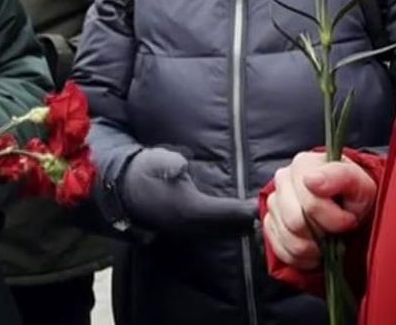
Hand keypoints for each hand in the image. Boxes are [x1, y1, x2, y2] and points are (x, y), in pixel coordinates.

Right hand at [119, 148, 256, 236]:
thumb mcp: (157, 163)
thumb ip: (171, 165)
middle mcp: (194, 226)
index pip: (227, 214)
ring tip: (263, 211)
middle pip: (233, 228)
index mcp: (189, 210)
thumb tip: (180, 166)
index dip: (248, 209)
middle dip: (252, 219)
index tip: (264, 201)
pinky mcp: (191, 229)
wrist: (123, 189)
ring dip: (244, 223)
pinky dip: (234, 224)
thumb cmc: (143, 172)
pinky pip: (220, 231)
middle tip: (272, 206)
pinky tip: (244, 216)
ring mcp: (192, 231)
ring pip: (227, 232)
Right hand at [263, 151, 376, 270]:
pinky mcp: (269, 224)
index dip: (334, 219)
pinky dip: (303, 256)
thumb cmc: (354, 195)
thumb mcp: (360, 184)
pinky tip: (315, 246)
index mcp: (303, 165)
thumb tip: (311, 180)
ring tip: (327, 238)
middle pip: (295, 222)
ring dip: (314, 247)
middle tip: (338, 230)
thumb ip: (339, 176)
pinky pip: (282, 251)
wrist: (348, 207)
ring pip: (289, 239)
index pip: (310, 204)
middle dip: (323, 233)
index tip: (349, 220)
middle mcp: (283, 180)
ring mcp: (274, 202)